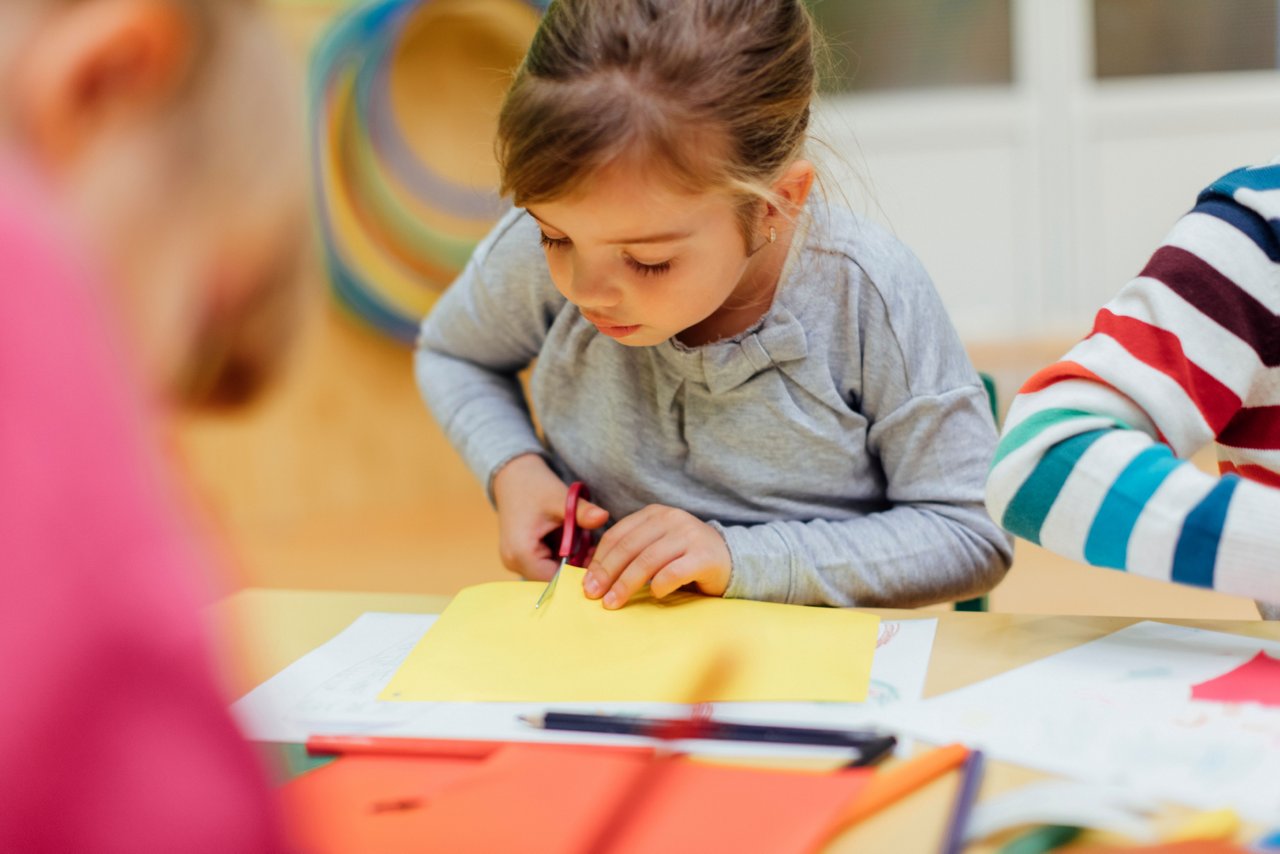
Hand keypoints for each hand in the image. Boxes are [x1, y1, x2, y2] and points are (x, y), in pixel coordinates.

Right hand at [492, 455, 608, 580]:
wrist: (513, 476)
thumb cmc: (534, 486)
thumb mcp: (560, 498)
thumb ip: (582, 512)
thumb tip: (604, 517)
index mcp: (521, 553)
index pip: (555, 580)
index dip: (578, 574)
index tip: (599, 560)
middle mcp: (514, 563)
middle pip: (553, 579)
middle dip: (576, 567)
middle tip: (595, 549)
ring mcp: (516, 561)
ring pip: (551, 572)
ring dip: (570, 561)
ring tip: (585, 542)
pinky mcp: (522, 557)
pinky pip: (546, 564)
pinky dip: (562, 556)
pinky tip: (574, 540)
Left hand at [583, 504, 730, 608]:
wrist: (731, 559)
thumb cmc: (685, 557)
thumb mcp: (656, 546)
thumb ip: (632, 552)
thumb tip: (594, 576)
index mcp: (654, 514)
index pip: (618, 535)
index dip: (599, 559)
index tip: (587, 582)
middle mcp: (671, 519)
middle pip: (629, 548)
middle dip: (607, 573)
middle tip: (594, 595)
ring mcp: (690, 536)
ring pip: (648, 560)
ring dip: (626, 584)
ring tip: (613, 602)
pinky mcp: (705, 556)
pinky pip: (674, 572)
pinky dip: (659, 585)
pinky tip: (653, 595)